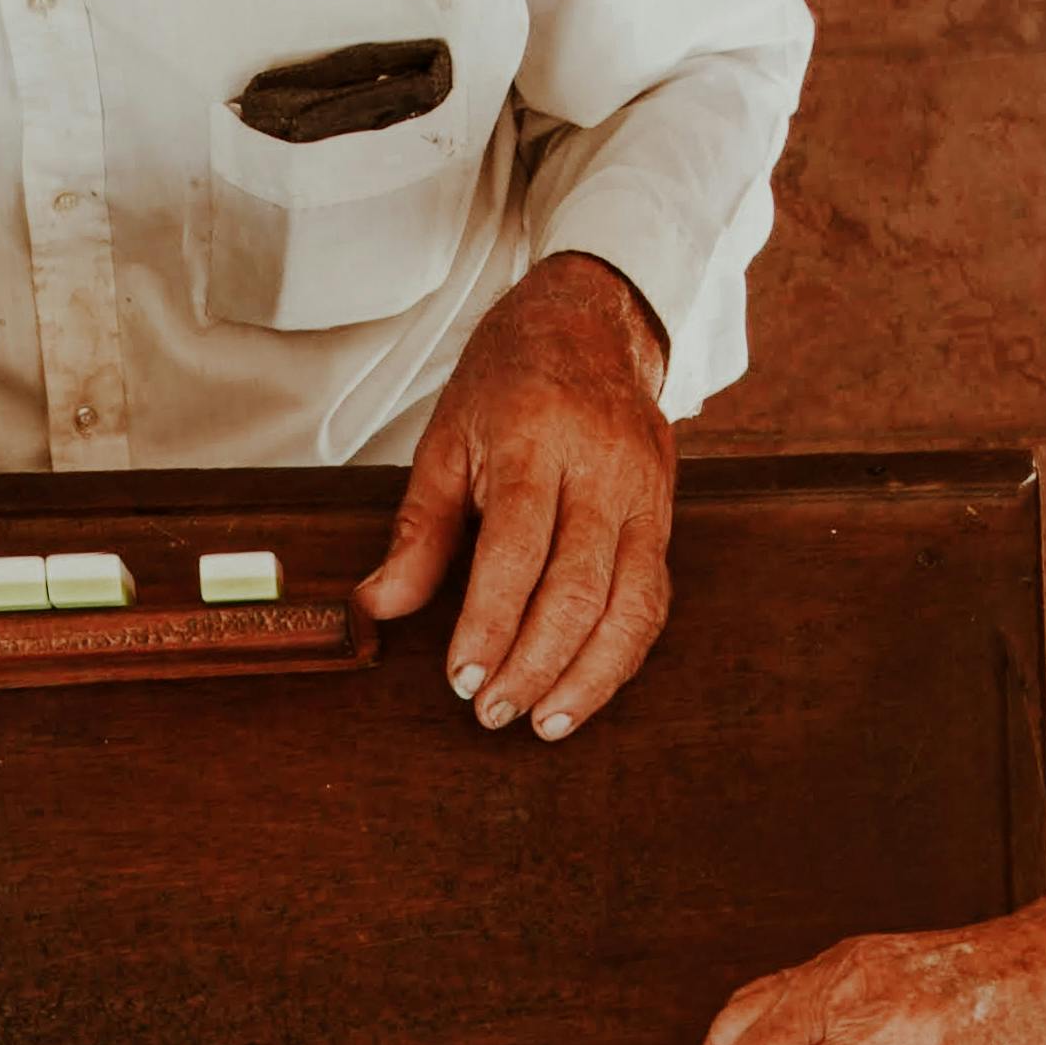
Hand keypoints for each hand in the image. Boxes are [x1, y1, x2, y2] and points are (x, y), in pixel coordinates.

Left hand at [356, 252, 676, 742]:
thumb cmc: (509, 379)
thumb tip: (378, 607)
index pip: (518, 547)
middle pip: (580, 587)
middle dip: (535, 663)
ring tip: (545, 722)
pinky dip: (621, 654)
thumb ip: (418, 530)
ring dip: (589, 676)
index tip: (462, 677)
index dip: (491, 622)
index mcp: (539, 437)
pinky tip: (584, 688)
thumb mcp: (447, 437)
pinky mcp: (666, 516)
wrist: (594, 322)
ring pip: (633, 603)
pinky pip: (653, 599)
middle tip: (491, 711)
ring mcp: (646, 493)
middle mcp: (604, 468)